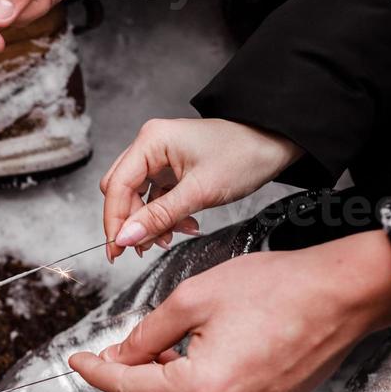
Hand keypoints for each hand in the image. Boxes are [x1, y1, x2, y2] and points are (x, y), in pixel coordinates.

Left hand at [69, 232, 390, 391]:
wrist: (345, 294)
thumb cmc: (278, 288)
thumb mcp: (193, 298)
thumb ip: (146, 332)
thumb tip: (120, 354)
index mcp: (200, 388)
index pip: (127, 387)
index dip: (96, 371)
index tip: (77, 360)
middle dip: (120, 389)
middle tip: (108, 360)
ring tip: (150, 356)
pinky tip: (184, 364)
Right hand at [101, 118, 302, 262]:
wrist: (276, 145)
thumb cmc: (244, 156)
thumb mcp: (199, 192)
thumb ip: (158, 217)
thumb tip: (124, 239)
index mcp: (151, 141)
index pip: (116, 186)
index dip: (114, 221)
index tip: (116, 250)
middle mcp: (150, 146)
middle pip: (121, 192)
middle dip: (131, 223)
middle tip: (140, 249)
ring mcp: (160, 157)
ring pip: (136, 197)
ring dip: (149, 222)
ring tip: (169, 238)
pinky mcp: (171, 169)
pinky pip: (154, 197)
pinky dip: (163, 216)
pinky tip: (182, 226)